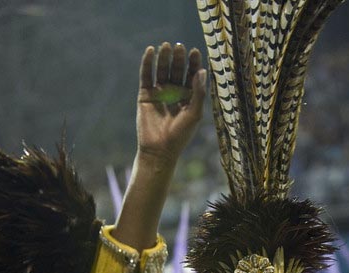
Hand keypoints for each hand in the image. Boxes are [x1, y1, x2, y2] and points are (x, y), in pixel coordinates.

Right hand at [137, 43, 205, 164]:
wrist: (159, 150)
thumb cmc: (180, 136)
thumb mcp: (194, 114)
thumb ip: (198, 93)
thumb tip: (203, 71)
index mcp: (188, 96)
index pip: (192, 75)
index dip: (193, 63)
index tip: (194, 52)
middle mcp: (174, 92)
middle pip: (177, 70)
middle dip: (178, 59)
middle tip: (179, 47)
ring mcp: (159, 92)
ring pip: (162, 70)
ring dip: (164, 58)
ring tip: (165, 46)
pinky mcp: (145, 95)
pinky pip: (146, 76)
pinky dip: (148, 63)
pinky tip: (150, 51)